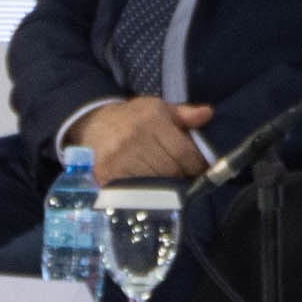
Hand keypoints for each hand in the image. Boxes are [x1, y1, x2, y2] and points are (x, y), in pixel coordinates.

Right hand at [73, 97, 211, 185]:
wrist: (94, 124)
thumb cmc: (133, 118)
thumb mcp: (158, 109)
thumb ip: (185, 114)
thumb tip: (208, 114)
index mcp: (153, 119)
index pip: (184, 152)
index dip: (196, 165)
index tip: (196, 169)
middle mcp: (136, 137)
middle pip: (171, 170)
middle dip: (179, 175)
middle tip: (178, 175)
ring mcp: (120, 157)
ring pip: (156, 182)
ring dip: (163, 186)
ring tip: (162, 179)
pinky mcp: (108, 174)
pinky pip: (137, 191)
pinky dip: (144, 192)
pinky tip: (146, 186)